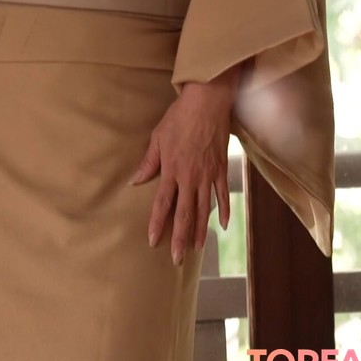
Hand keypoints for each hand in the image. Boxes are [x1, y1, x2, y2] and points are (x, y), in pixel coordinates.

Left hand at [131, 67, 239, 264]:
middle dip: (180, 238)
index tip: (154, 242)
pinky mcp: (221, 168)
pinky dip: (224, 211)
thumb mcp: (158, 138)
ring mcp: (208, 174)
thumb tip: (135, 181)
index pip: (162, 204)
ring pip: (204, 209)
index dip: (158, 224)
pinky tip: (223, 226)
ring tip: (197, 249)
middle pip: (184, 214)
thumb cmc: (179, 117)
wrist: (207, 102)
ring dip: (201, 231)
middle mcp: (190, 177)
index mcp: (171, 170)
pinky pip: (223, 194)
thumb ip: (148, 162)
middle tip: (177, 259)